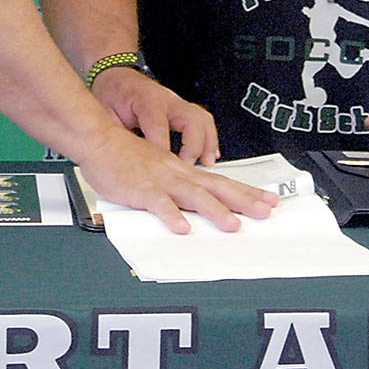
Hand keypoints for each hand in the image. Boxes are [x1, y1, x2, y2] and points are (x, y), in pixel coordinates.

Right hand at [77, 127, 277, 233]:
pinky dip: (171, 215)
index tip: (268, 200)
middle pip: (216, 188)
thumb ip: (175, 188)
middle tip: (266, 212)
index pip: (221, 181)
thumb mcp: (158, 170)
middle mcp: (177, 173)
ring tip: (232, 225)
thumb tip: (192, 210)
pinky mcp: (141, 189)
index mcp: (182, 170)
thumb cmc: (125, 157)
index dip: (246, 192)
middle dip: (243, 200)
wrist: (100, 140)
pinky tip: (182, 228)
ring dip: (214, 211)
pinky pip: (158, 204)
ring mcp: (161, 180)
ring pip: (193, 196)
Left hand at [89, 67, 220, 164]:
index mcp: (145, 100)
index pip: (159, 127)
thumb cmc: (111, 93)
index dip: (162, 151)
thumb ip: (114, 134)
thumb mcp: (106, 113)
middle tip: (187, 167)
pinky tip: (209, 154)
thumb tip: (119, 159)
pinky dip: (209, 138)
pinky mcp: (181, 108)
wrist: (116, 75)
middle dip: (192, 146)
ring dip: (207, 142)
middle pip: (191, 120)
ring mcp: (176, 102)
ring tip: (206, 163)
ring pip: (202, 119)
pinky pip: (203, 121)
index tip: (164, 170)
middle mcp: (166, 99)